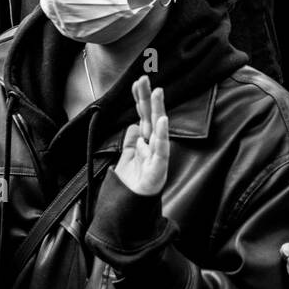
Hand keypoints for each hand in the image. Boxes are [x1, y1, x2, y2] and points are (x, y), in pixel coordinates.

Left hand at [112, 77, 169, 197]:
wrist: (130, 210)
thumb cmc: (131, 186)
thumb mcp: (126, 159)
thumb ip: (130, 141)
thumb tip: (133, 125)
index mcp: (144, 142)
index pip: (142, 116)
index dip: (140, 99)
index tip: (137, 82)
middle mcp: (152, 146)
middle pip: (150, 117)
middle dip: (147, 98)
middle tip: (145, 79)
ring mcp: (157, 155)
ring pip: (158, 129)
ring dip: (157, 110)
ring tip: (157, 93)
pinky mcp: (159, 168)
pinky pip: (161, 149)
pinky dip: (163, 135)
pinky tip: (162, 121)